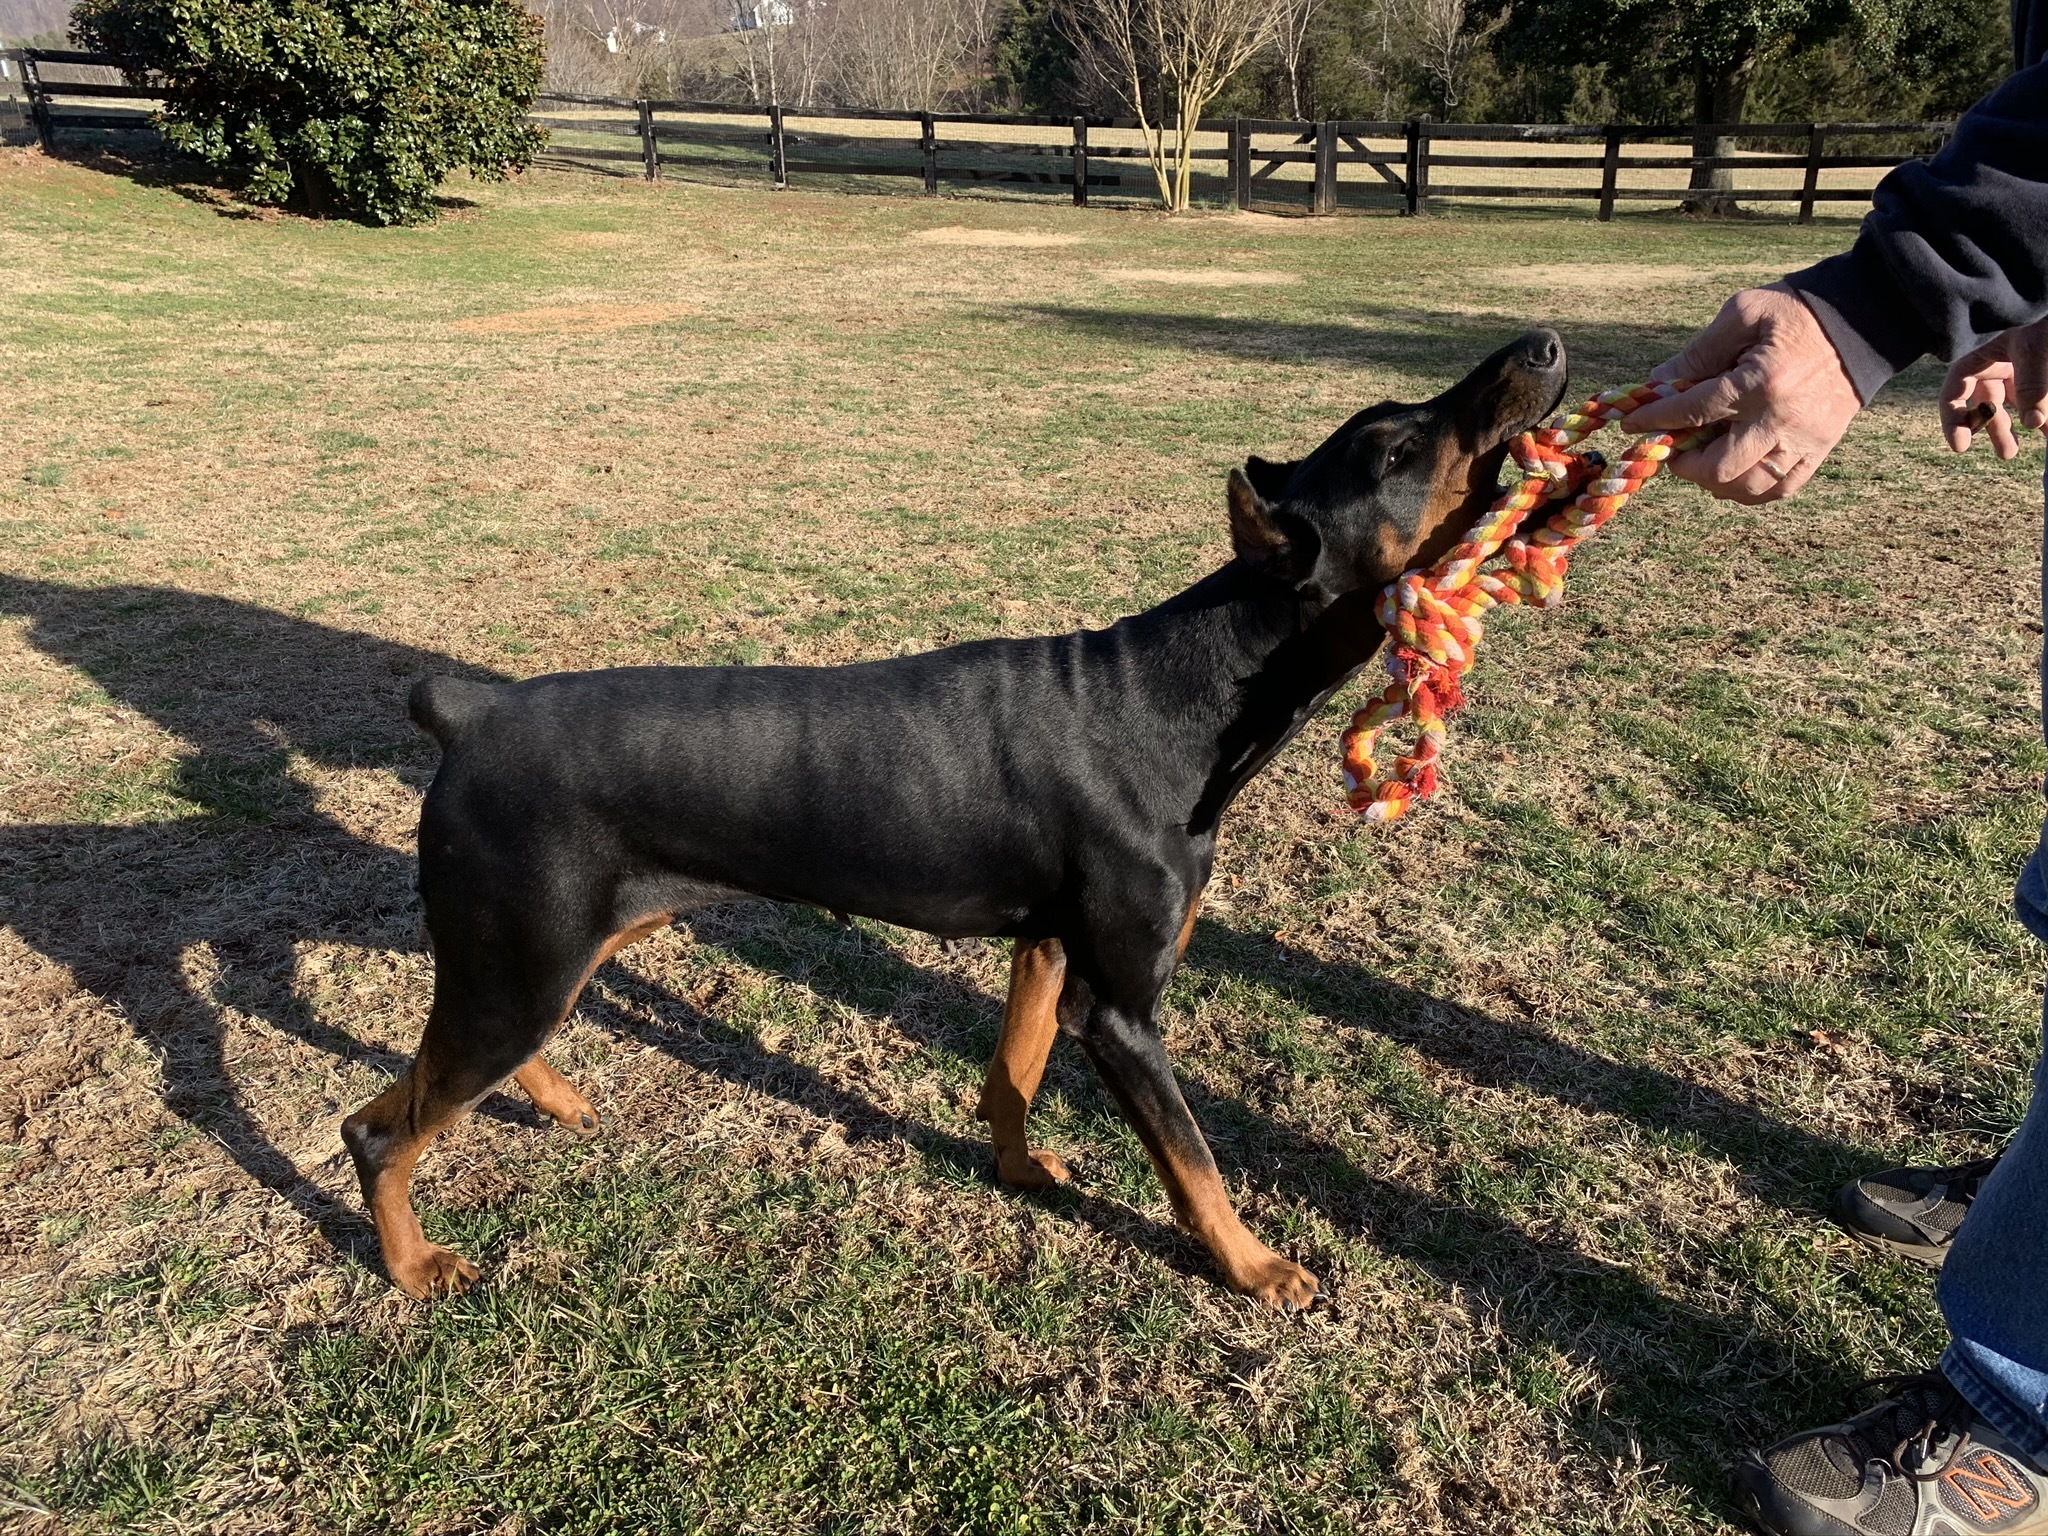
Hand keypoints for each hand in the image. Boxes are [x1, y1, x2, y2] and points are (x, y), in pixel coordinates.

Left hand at [1619, 284, 1863, 503]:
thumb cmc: (1797, 312)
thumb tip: (1659, 384)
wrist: (1863, 320)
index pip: (1692, 412)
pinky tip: (1733, 473)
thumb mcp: (1744, 313)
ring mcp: (1804, 440)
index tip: (1631, 424)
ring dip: (1715, 481)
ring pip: (1747, 487)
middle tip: (1675, 447)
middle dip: (1685, 464)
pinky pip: (1780, 489)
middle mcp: (1781, 419)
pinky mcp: (1820, 449)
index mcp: (1759, 382)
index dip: (1655, 420)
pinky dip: (1749, 489)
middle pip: (1717, 468)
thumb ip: (1699, 352)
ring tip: (1703, 459)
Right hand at [1942, 318, 2047, 457]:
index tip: (1960, 446)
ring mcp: (2021, 366)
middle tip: (2008, 453)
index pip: (1955, 390)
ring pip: (2015, 402)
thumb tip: (2033, 422)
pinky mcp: (2042, 369)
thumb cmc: (2044, 313)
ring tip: (2031, 447)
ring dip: (2021, 426)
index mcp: (1981, 353)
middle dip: (1994, 429)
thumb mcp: (2035, 346)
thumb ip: (2032, 383)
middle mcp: (1998, 362)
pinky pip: (2039, 397)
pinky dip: (2044, 414)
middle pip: (1985, 403)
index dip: (1952, 419)